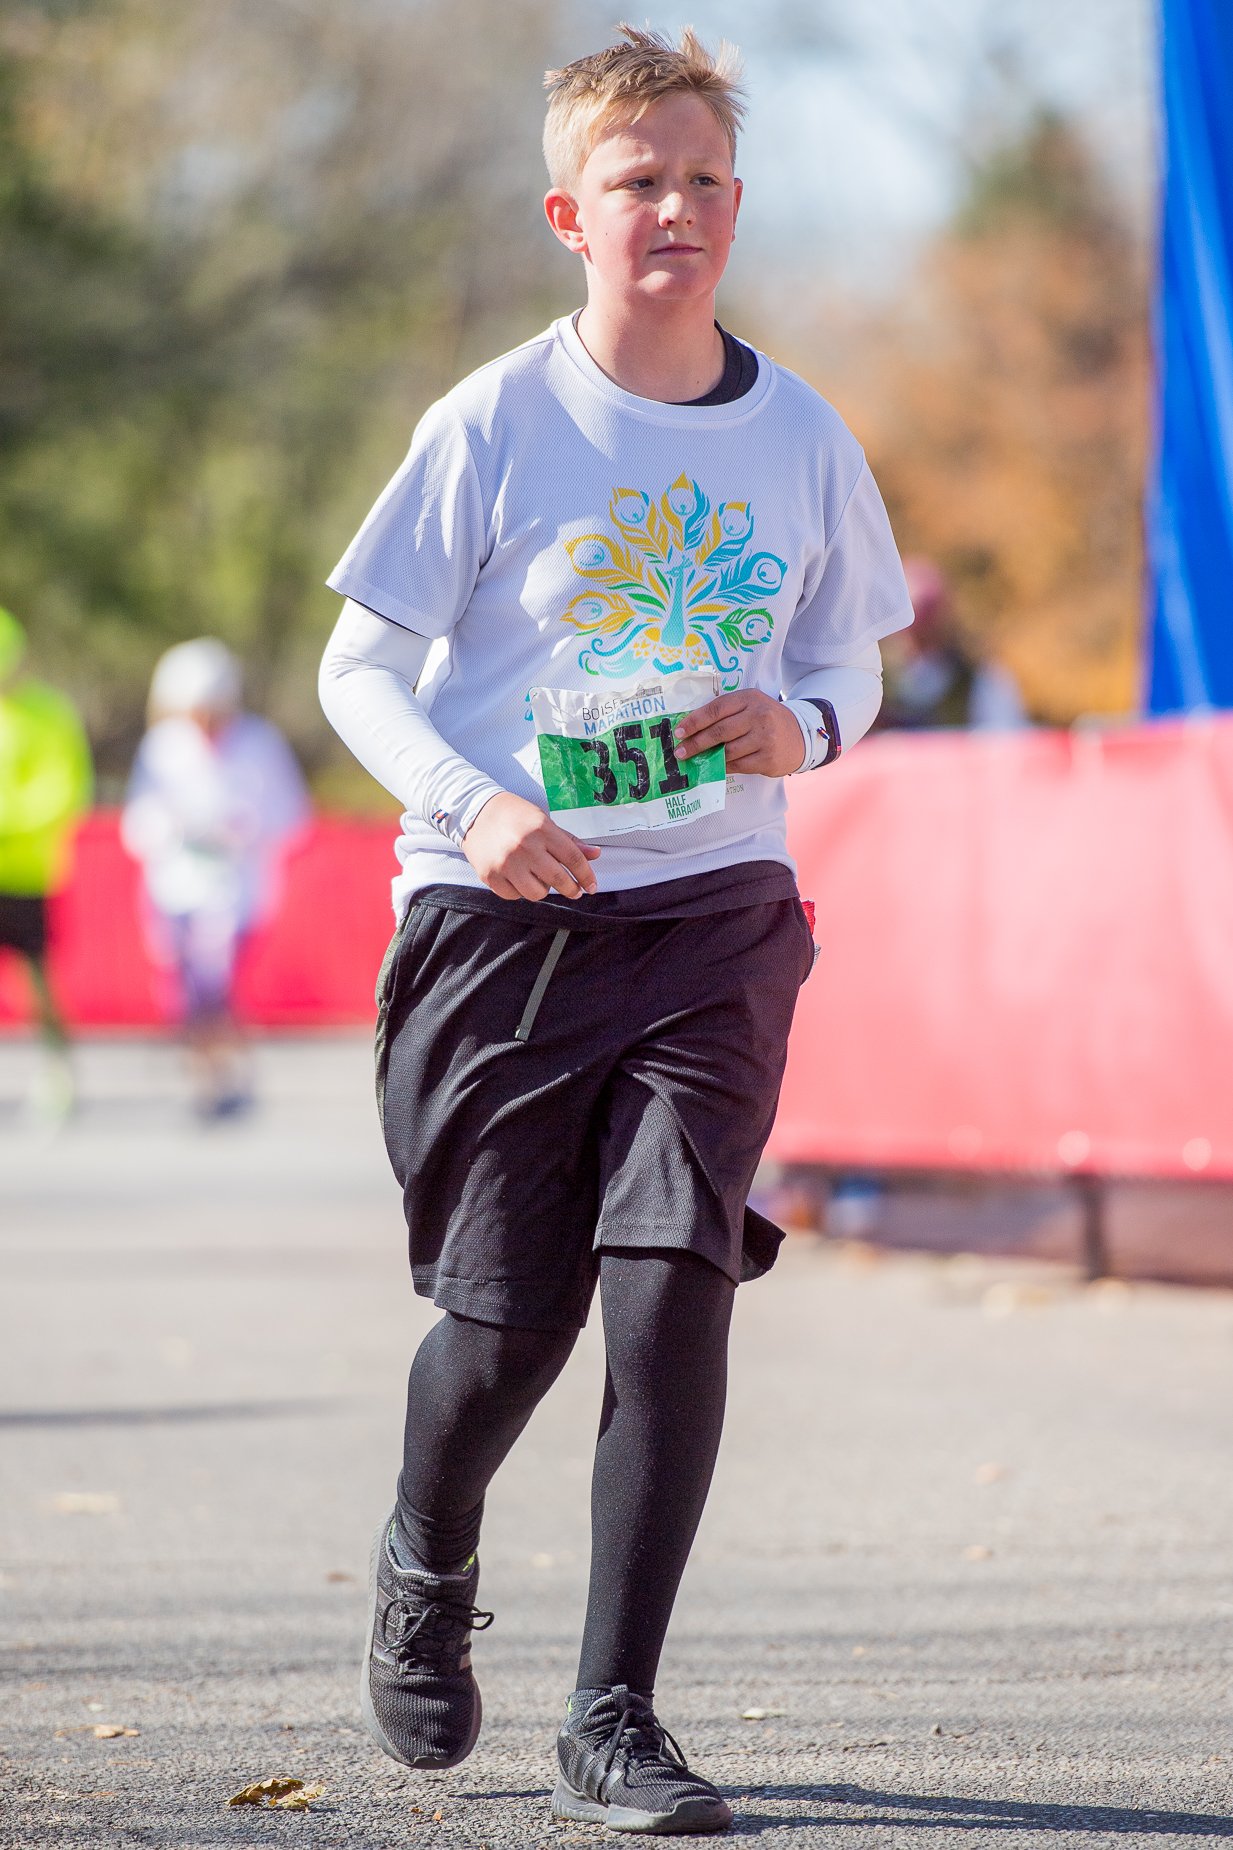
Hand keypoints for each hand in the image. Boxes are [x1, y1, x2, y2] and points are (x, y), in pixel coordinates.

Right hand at [462, 792, 600, 900]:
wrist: (474, 812)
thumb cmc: (513, 815)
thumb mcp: (544, 821)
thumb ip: (569, 841)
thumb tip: (595, 855)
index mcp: (542, 829)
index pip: (573, 859)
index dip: (586, 876)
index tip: (592, 886)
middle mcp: (525, 847)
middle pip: (558, 879)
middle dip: (572, 889)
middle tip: (575, 891)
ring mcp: (506, 863)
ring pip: (537, 893)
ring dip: (543, 890)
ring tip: (540, 880)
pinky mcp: (490, 876)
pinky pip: (514, 896)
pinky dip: (520, 891)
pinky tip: (519, 879)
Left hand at [673, 690, 805, 776]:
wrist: (800, 736)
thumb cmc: (766, 720)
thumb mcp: (750, 706)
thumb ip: (726, 712)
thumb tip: (692, 728)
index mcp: (750, 698)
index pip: (716, 709)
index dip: (694, 721)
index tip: (679, 732)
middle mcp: (759, 716)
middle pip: (719, 731)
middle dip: (696, 743)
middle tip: (680, 751)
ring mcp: (765, 738)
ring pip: (727, 751)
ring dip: (708, 757)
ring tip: (695, 760)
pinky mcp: (768, 758)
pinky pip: (738, 765)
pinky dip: (724, 767)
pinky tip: (715, 767)